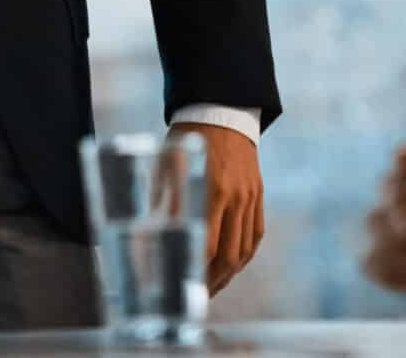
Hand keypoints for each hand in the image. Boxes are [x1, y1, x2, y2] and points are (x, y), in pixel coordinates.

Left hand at [172, 121, 262, 294]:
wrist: (221, 111)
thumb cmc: (186, 138)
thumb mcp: (167, 165)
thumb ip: (162, 200)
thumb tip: (147, 233)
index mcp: (211, 189)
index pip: (207, 245)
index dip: (196, 270)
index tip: (184, 285)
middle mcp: (235, 196)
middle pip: (228, 255)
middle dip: (213, 281)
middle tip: (197, 295)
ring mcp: (250, 196)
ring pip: (244, 249)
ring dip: (229, 274)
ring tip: (213, 286)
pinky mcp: (257, 195)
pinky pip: (255, 234)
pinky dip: (244, 255)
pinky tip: (232, 265)